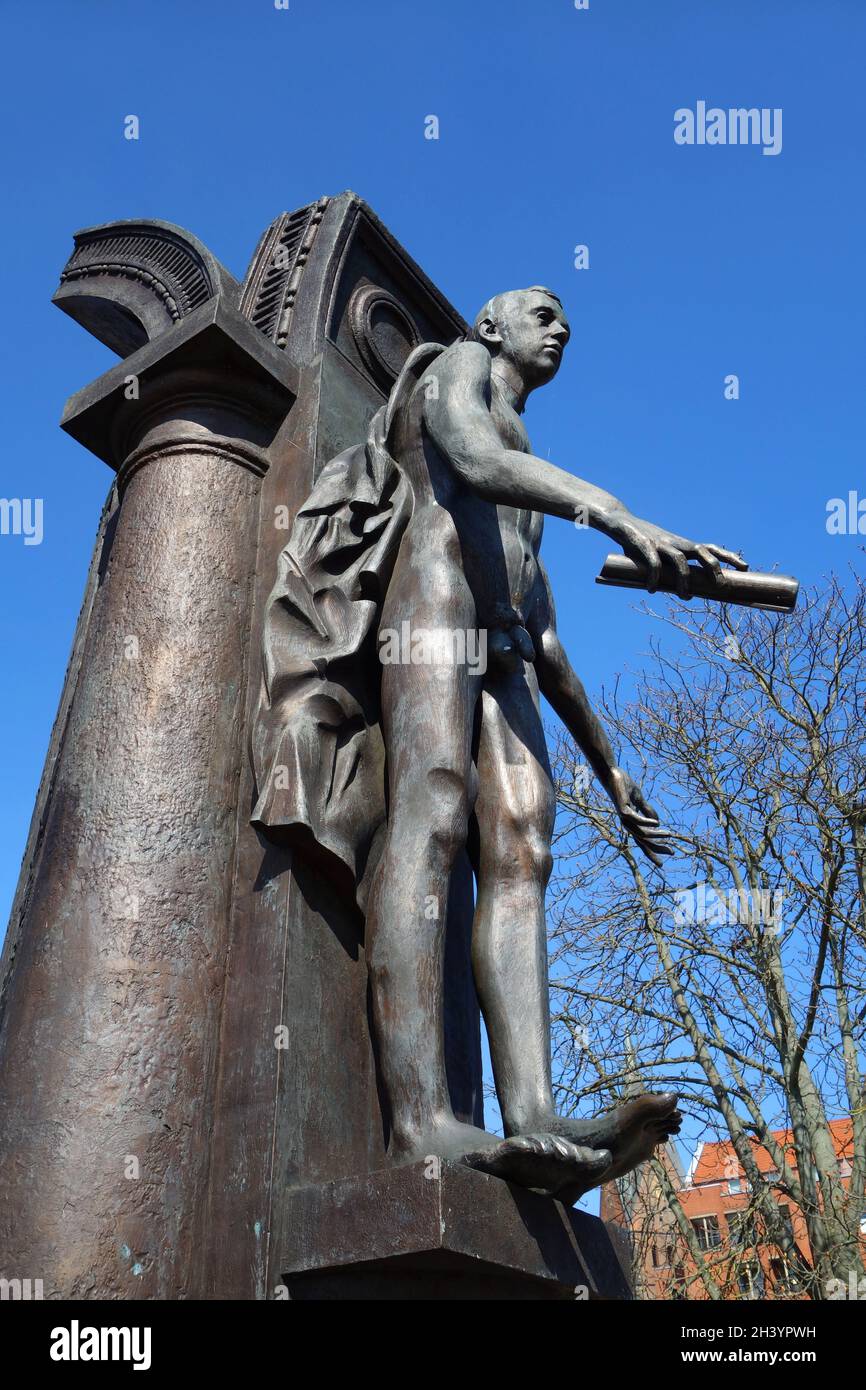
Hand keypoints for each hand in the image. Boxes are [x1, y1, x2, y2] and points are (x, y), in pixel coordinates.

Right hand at [606, 512, 746, 598]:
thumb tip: (678, 590)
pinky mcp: (645, 546)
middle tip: (721, 585)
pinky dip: (655, 579)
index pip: (711, 549)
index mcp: (683, 544)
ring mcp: (662, 544)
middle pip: (703, 552)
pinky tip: (652, 589)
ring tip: (685, 596)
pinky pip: (654, 565)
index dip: (728, 557)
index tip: (745, 567)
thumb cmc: (643, 541)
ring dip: (685, 581)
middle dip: (714, 568)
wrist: (621, 522)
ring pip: (681, 562)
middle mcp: (677, 543)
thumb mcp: (660, 553)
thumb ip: (669, 569)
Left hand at [607, 767, 673, 866]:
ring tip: (669, 834)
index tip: (664, 860)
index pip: (643, 841)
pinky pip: (636, 820)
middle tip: (672, 852)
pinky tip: (656, 823)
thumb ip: (647, 810)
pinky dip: (647, 822)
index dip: (653, 850)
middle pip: (643, 841)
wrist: (611, 774)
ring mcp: (624, 817)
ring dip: (655, 835)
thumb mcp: (639, 799)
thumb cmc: (624, 786)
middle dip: (657, 848)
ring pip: (641, 833)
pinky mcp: (622, 809)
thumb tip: (658, 822)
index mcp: (631, 822)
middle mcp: (627, 823)